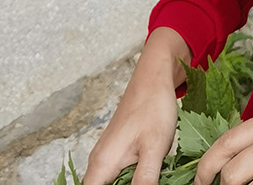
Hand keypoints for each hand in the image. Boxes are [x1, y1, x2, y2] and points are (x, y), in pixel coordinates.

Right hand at [84, 28, 191, 184]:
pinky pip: (117, 178)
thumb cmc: (153, 108)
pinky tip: (147, 179)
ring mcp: (107, 157)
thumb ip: (144, 182)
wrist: (154, 78)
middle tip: (143, 180)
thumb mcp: (154, 150)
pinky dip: (129, 183)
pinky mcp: (117, 153)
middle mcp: (98, 162)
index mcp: (102, 164)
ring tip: (147, 178)